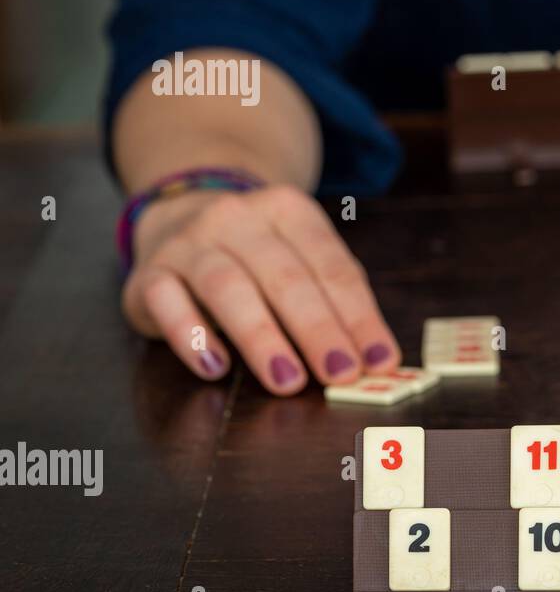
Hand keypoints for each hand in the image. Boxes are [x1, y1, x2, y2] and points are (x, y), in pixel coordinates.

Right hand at [122, 183, 400, 394]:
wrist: (181, 211)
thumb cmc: (258, 253)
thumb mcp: (301, 258)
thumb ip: (334, 301)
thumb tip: (375, 358)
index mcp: (289, 211)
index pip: (331, 266)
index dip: (358, 316)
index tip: (379, 359)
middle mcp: (238, 218)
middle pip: (285, 276)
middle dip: (318, 329)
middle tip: (341, 374)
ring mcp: (190, 243)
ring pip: (227, 286)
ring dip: (262, 337)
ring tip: (288, 380)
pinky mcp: (148, 273)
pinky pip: (166, 301)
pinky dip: (191, 336)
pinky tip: (216, 369)